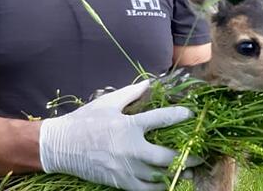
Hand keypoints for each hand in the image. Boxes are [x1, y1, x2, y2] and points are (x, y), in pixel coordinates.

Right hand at [39, 80, 200, 189]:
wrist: (61, 146)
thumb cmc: (85, 121)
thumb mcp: (108, 103)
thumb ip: (131, 93)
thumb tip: (149, 83)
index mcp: (129, 126)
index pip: (162, 119)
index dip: (179, 116)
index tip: (190, 115)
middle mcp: (131, 149)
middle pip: (168, 156)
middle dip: (188, 155)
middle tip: (200, 154)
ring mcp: (126, 168)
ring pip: (160, 176)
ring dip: (177, 173)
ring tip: (189, 171)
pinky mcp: (120, 182)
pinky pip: (146, 189)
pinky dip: (159, 186)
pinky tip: (167, 182)